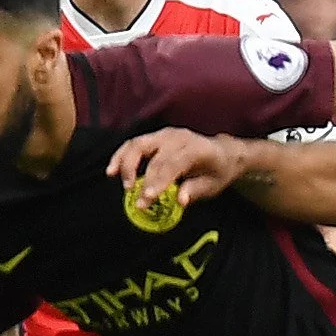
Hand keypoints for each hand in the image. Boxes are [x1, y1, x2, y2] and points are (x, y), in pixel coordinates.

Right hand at [104, 128, 246, 209]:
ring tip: (118, 181)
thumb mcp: (213, 185)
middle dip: (138, 175)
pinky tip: (112, 171)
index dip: (157, 181)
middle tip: (133, 198)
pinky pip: (134, 144)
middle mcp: (178, 138)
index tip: (146, 199)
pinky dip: (121, 156)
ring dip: (124, 162)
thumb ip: (195, 191)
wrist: (223, 153)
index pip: (172, 163)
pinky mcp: (155, 136)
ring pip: (138, 144)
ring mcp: (165, 134)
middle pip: (151, 152)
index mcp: (196, 149)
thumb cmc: (217, 171)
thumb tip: (180, 200)